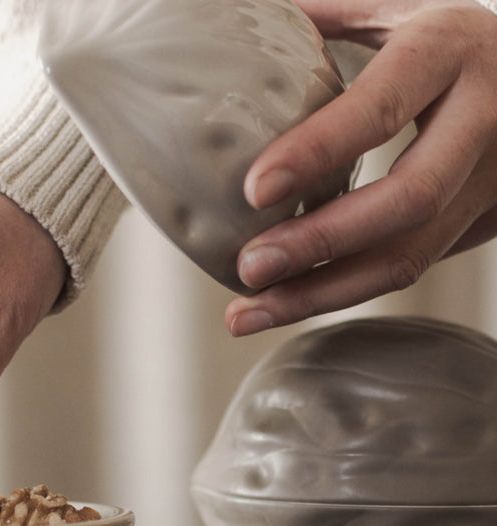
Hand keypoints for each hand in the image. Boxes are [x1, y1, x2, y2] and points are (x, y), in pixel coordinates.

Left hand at [226, 1, 496, 335]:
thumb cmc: (451, 39)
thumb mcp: (401, 8)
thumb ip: (331, 16)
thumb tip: (236, 22)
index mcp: (451, 50)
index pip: (381, 108)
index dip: (317, 152)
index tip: (255, 189)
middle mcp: (482, 120)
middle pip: (406, 201)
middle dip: (320, 244)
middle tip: (249, 268)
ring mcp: (491, 182)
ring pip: (410, 257)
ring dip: (322, 294)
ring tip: (250, 312)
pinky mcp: (482, 225)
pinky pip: (409, 269)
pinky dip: (343, 292)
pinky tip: (291, 301)